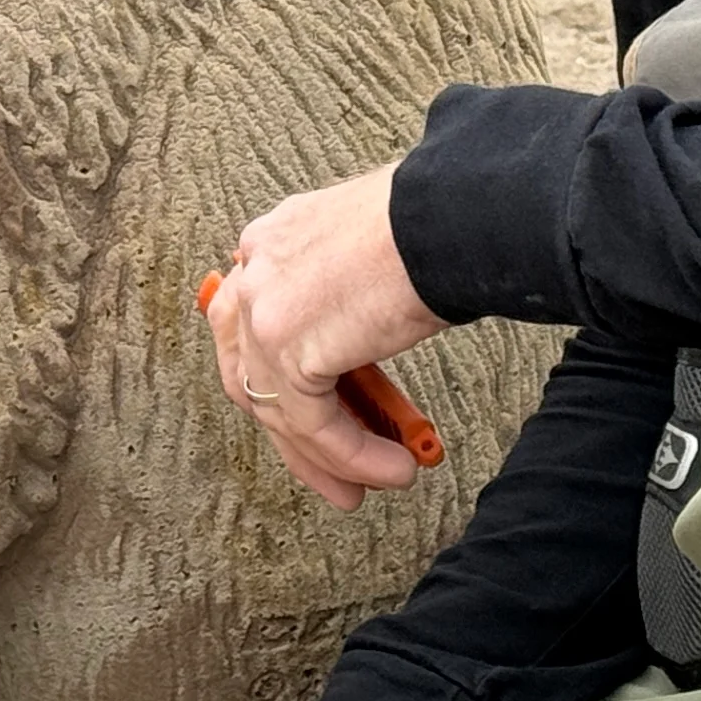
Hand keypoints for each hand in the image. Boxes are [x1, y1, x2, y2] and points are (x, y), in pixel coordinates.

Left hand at [212, 165, 447, 509]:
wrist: (447, 215)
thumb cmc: (432, 223)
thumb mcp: (367, 255)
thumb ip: (342, 293)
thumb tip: (356, 343)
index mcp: (272, 243)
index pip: (256, 329)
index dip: (284, 384)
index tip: (318, 420)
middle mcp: (256, 271)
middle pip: (253, 375)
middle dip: (295, 437)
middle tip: (333, 474)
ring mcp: (264, 310)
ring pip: (281, 410)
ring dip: (331, 458)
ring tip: (372, 485)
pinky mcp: (288, 348)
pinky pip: (314, 425)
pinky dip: (353, 456)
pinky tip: (391, 470)